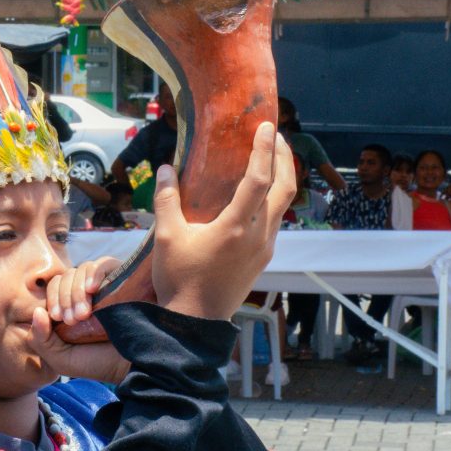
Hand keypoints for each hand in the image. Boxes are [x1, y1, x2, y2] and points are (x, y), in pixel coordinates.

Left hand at [30, 256, 128, 381]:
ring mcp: (104, 284)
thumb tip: (36, 311)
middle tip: (73, 320)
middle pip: (66, 276)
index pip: (54, 286)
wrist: (131, 365)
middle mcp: (86, 292)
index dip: (52, 299)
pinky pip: (104, 264)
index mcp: (70, 305)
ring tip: (85, 314)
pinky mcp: (122, 279)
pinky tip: (93, 289)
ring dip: (77, 291)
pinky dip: (94, 273)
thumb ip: (40, 339)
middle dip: (65, 297)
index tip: (58, 319)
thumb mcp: (61, 359)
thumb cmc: (97, 363)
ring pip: (82, 269)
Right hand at [152, 122, 294, 321]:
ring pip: (284, 205)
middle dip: (283, 158)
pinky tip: (259, 195)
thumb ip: (167, 200)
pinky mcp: (262, 258)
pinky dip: (273, 199)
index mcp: (236, 227)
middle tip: (275, 136)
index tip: (266, 127)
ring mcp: (264, 248)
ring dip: (282, 178)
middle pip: (285, 188)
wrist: (195, 322)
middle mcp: (258, 235)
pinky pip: (276, 220)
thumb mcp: (166, 237)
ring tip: (270, 159)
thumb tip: (166, 170)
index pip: (259, 179)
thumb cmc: (180, 280)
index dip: (264, 150)